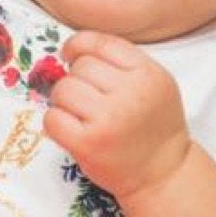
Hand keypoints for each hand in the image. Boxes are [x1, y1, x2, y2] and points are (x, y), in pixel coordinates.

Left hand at [43, 31, 191, 200]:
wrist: (163, 174)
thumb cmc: (153, 128)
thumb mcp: (155, 84)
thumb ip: (124, 64)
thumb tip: (75, 50)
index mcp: (148, 74)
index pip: (101, 42)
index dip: (78, 45)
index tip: (70, 54)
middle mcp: (130, 93)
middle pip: (81, 66)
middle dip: (76, 78)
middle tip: (85, 97)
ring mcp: (108, 118)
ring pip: (63, 88)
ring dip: (63, 100)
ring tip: (79, 113)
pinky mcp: (88, 143)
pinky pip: (52, 118)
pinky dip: (55, 122)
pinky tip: (69, 128)